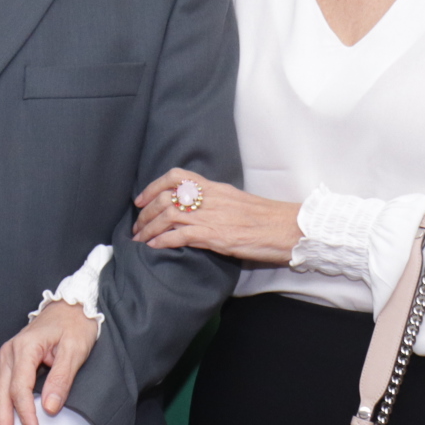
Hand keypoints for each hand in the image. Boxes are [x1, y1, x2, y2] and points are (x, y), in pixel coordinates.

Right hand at [0, 300, 100, 424]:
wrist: (69, 308)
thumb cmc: (74, 327)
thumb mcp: (75, 350)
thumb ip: (62, 379)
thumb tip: (50, 408)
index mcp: (25, 348)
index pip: (20, 389)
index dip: (26, 415)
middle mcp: (8, 353)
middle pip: (1, 394)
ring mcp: (3, 358)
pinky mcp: (4, 364)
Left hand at [133, 170, 302, 264]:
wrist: (287, 228)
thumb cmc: (267, 218)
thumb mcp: (236, 202)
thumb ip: (215, 202)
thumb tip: (197, 208)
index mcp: (215, 188)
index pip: (176, 177)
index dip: (153, 187)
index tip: (141, 200)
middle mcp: (209, 198)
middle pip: (165, 198)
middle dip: (145, 213)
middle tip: (137, 227)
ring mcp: (211, 216)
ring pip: (167, 215)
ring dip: (149, 229)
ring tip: (140, 240)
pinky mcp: (215, 235)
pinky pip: (179, 235)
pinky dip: (162, 240)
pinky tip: (154, 247)